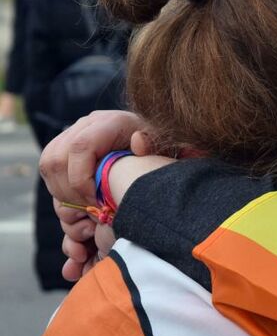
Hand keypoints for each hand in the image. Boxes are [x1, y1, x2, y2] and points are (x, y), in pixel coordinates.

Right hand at [40, 111, 155, 281]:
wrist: (159, 143)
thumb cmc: (165, 149)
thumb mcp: (168, 149)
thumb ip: (156, 146)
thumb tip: (138, 142)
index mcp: (111, 122)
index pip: (80, 148)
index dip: (82, 180)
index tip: (97, 203)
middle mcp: (88, 124)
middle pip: (56, 159)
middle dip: (69, 192)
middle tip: (90, 212)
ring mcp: (74, 133)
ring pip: (49, 165)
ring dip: (62, 193)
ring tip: (86, 209)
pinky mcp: (67, 146)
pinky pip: (50, 169)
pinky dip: (60, 190)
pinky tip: (81, 203)